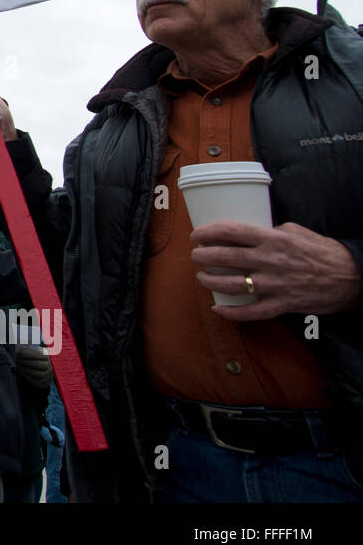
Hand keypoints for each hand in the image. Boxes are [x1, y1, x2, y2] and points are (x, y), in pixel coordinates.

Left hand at [16, 345, 52, 389]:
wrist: (44, 370)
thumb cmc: (36, 357)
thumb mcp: (34, 350)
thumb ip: (28, 344)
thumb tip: (19, 339)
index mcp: (48, 356)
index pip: (39, 355)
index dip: (28, 354)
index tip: (19, 352)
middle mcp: (50, 366)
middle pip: (38, 364)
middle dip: (26, 362)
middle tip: (18, 359)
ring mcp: (48, 375)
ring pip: (37, 374)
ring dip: (26, 369)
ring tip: (19, 365)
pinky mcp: (44, 382)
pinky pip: (36, 381)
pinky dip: (27, 376)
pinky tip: (21, 371)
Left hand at [192, 221, 360, 320]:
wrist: (351, 277)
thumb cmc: (322, 251)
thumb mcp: (295, 231)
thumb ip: (269, 232)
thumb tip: (246, 235)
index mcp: (274, 239)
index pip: (232, 232)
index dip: (209, 233)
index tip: (196, 235)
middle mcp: (271, 261)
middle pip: (226, 258)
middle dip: (204, 257)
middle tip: (196, 256)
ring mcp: (275, 285)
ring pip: (232, 285)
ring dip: (210, 281)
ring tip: (201, 277)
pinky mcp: (282, 304)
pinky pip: (251, 312)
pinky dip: (231, 312)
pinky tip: (218, 308)